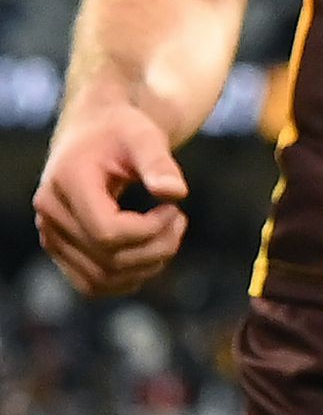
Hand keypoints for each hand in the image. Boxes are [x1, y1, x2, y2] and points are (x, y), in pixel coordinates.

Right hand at [34, 103, 188, 297]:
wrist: (95, 131)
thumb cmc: (123, 130)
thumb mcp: (145, 136)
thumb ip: (159, 163)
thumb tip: (176, 193)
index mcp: (67, 183)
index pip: (108, 233)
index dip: (151, 230)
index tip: (175, 208)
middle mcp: (50, 214)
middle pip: (108, 259)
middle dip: (157, 248)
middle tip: (180, 219)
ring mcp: (50, 234)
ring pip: (99, 280)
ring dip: (145, 267)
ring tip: (168, 235)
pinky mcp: (59, 247)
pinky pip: (91, 284)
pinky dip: (126, 279)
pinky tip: (151, 252)